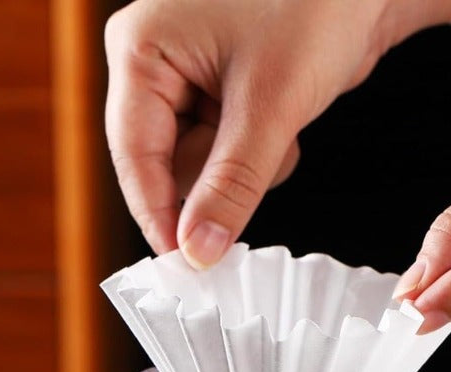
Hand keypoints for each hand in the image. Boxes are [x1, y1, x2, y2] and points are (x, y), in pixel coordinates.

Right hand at [104, 0, 395, 266]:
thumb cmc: (318, 6)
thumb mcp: (271, 105)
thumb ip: (230, 186)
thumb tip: (197, 252)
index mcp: (140, 48)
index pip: (133, 155)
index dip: (159, 216)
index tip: (185, 266)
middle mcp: (153, 61)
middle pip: (165, 166)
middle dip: (219, 176)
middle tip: (263, 150)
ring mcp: (185, 77)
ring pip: (198, 167)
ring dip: (244, 167)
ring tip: (279, 121)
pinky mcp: (217, 92)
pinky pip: (223, 155)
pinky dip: (257, 154)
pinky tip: (282, 116)